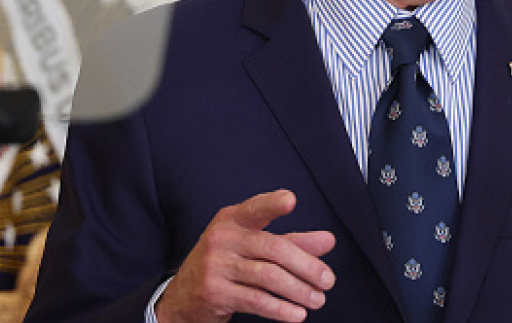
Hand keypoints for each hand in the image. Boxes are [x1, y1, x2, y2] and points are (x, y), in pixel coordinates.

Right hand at [155, 189, 336, 322]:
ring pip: (268, 277)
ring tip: (318, 299)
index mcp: (233, 220)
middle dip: (306, 266)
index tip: (291, 200)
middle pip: (273, 248)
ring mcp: (216, 265)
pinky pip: (256, 300)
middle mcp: (223, 238)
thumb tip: (328, 241)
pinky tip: (298, 314)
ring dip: (299, 291)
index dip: (272, 203)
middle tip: (328, 280)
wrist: (183, 294)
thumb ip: (292, 242)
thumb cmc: (226, 264)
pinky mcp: (215, 292)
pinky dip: (281, 309)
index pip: (255, 208)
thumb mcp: (253, 246)